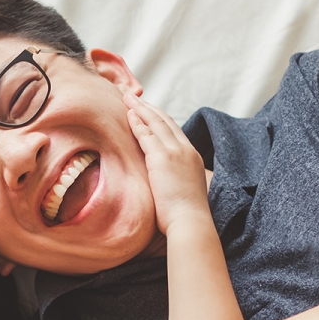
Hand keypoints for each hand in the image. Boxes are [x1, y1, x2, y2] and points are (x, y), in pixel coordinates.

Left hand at [124, 94, 209, 235]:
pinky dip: (137, 122)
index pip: (174, 130)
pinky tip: (128, 114)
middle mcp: (185, 150)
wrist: (190, 222)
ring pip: (156, 122)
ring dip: (140, 108)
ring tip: (127, 98)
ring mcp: (175, 152)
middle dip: (148, 107)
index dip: (159, 118)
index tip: (147, 110)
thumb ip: (176, 178)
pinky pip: (147, 135)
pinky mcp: (162, 158)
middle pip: (165, 120)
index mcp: (191, 156)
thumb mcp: (184, 190)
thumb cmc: (185, 215)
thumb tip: (166, 182)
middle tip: (134, 97)